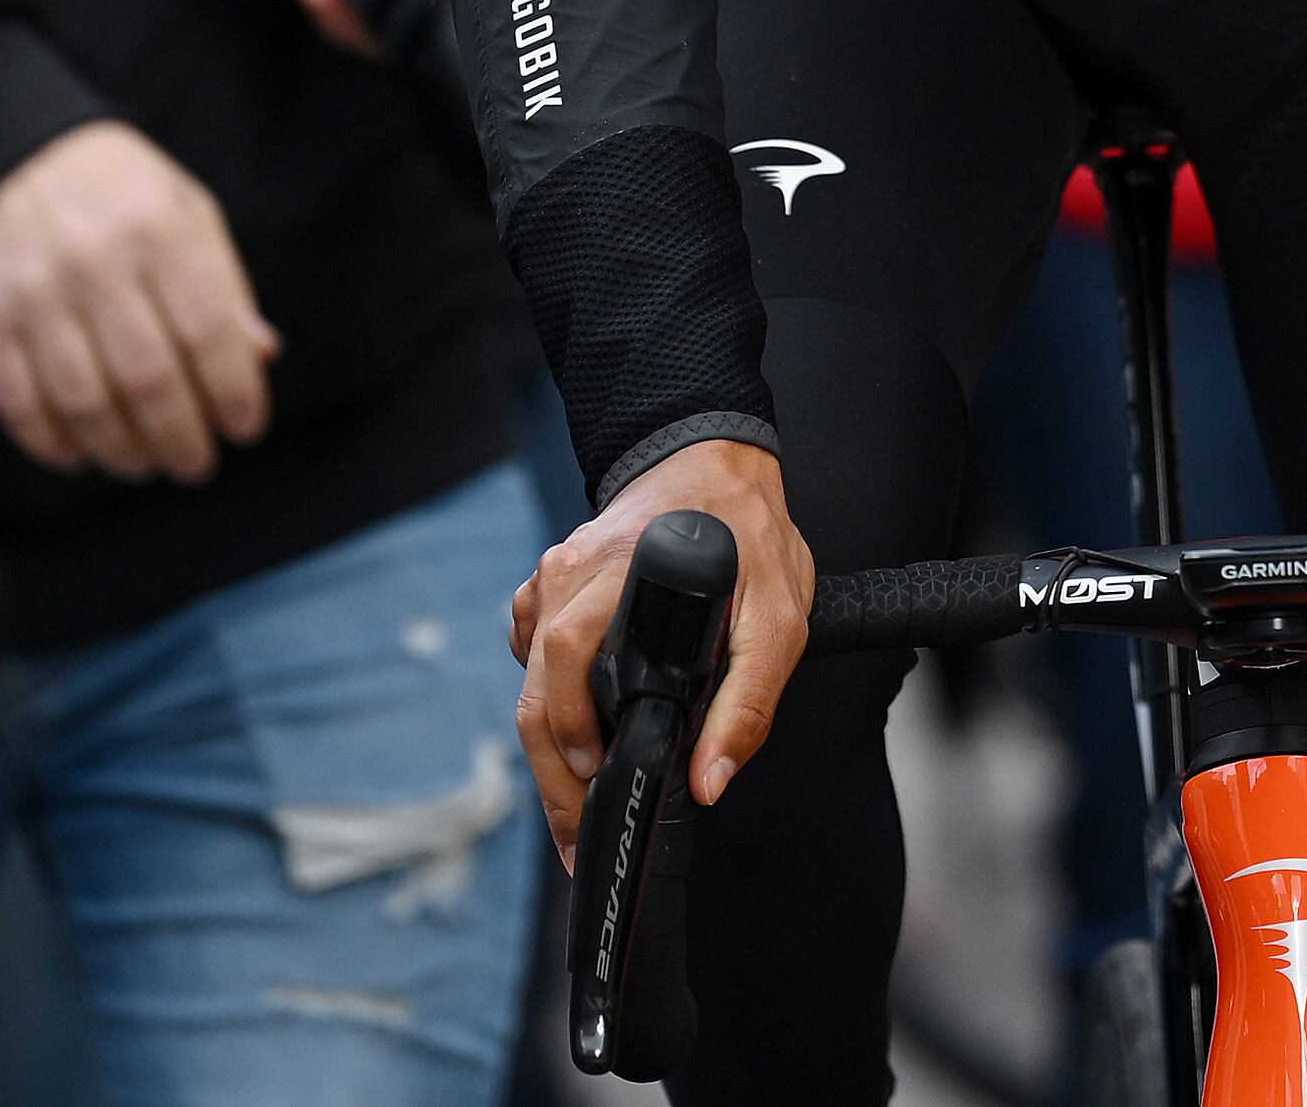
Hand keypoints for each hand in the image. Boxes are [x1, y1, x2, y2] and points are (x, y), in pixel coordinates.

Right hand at [0, 124, 277, 481]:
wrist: (15, 151)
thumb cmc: (122, 193)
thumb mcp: (189, 213)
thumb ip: (225, 285)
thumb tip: (260, 356)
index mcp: (158, 230)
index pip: (207, 331)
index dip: (233, 391)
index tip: (245, 428)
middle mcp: (95, 262)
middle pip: (147, 380)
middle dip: (180, 438)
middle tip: (196, 463)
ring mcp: (33, 293)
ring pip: (84, 402)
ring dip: (121, 450)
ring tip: (145, 463)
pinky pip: (18, 403)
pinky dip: (52, 443)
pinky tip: (81, 454)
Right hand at [510, 437, 811, 857]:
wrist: (715, 462)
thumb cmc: (746, 532)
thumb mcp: (776, 617)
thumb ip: (748, 702)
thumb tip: (709, 781)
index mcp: (608, 579)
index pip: (563, 674)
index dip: (570, 748)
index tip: (592, 804)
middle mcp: (565, 579)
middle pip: (534, 697)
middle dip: (554, 781)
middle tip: (578, 843)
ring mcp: (549, 583)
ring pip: (530, 685)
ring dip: (552, 750)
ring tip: (584, 806)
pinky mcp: (549, 592)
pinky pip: (534, 662)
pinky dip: (553, 706)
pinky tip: (584, 734)